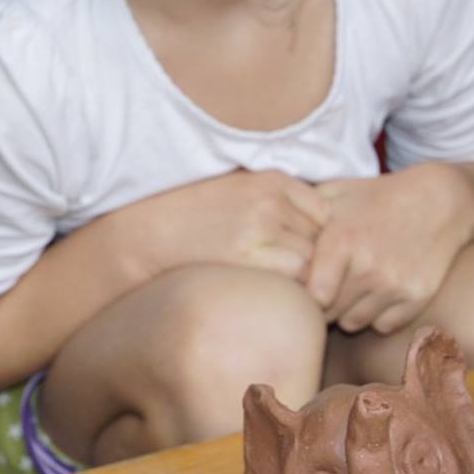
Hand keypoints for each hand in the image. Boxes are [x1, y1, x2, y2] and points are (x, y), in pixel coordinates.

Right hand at [126, 169, 327, 282]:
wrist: (149, 233)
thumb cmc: (196, 217)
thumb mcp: (242, 191)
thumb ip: (279, 201)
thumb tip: (322, 225)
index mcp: (273, 180)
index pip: (324, 212)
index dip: (318, 237)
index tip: (303, 254)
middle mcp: (271, 200)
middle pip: (323, 237)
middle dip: (316, 258)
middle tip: (301, 277)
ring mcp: (260, 227)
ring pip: (313, 259)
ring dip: (307, 277)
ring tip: (287, 288)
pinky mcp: (246, 255)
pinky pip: (296, 277)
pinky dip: (294, 289)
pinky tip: (275, 294)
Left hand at [306, 165, 473, 334]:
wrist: (441, 200)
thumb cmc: (379, 197)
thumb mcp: (337, 195)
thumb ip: (301, 215)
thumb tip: (263, 233)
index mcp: (342, 241)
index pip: (310, 294)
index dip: (305, 293)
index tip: (306, 286)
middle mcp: (368, 266)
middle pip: (330, 312)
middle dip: (326, 304)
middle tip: (330, 288)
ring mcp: (394, 284)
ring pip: (355, 322)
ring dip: (350, 311)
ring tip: (355, 288)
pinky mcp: (416, 296)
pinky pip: (383, 324)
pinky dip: (378, 314)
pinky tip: (380, 291)